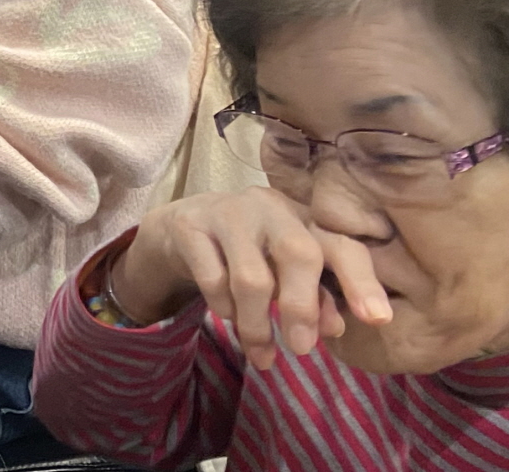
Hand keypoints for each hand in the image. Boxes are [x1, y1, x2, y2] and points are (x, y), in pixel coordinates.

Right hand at [113, 187, 390, 370]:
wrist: (182, 230)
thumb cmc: (251, 254)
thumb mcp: (287, 273)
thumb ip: (316, 296)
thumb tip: (335, 328)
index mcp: (306, 219)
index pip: (342, 246)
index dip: (362, 282)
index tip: (378, 320)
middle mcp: (271, 206)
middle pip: (299, 253)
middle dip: (303, 307)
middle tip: (301, 350)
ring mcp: (228, 211)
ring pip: (252, 277)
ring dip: (258, 324)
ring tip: (261, 354)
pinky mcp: (190, 225)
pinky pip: (213, 279)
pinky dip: (224, 308)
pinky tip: (227, 316)